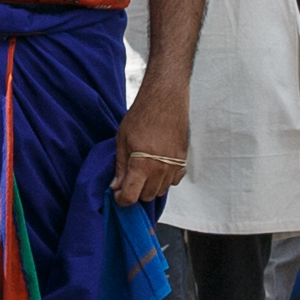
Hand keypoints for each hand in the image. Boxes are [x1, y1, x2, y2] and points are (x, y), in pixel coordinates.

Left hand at [114, 69, 192, 203]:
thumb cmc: (141, 116)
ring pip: (161, 190)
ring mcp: (174, 166)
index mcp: (142, 165)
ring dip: (150, 186)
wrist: (165, 99)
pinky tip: (157, 167)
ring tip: (143, 171)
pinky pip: (173, 181)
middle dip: (136, 192)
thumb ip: (120, 166)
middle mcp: (160, 170)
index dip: (121, 200)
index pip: (131, 197)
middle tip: (129, 179)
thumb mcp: (123, 140)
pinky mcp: (183, 160)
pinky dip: (165, 179)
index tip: (117, 194)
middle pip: (147, 196)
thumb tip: (116, 186)